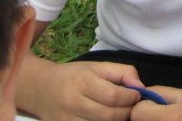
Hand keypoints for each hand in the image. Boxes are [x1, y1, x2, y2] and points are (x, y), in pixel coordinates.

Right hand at [28, 61, 143, 120]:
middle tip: (132, 108)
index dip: (130, 98)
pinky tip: (106, 120)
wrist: (41, 89)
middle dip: (126, 113)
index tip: (136, 95)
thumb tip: (140, 86)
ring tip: (119, 114)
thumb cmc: (74, 76)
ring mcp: (67, 120)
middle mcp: (73, 102)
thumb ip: (122, 72)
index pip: (112, 95)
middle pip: (108, 116)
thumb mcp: (97, 66)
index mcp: (82, 81)